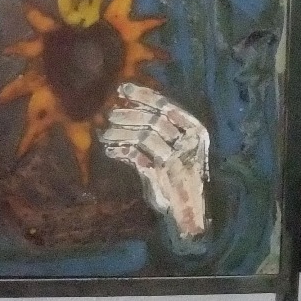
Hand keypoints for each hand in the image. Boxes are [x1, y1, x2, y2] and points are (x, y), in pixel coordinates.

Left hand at [98, 82, 208, 240]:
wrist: (188, 211)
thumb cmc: (180, 174)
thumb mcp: (176, 147)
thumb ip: (159, 128)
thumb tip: (127, 105)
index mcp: (196, 131)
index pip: (167, 106)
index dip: (144, 95)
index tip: (122, 89)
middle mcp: (189, 143)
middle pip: (154, 120)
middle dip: (128, 115)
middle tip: (109, 114)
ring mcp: (176, 159)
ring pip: (143, 137)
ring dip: (121, 133)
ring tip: (105, 134)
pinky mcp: (161, 176)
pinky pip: (135, 157)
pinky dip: (120, 152)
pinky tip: (110, 151)